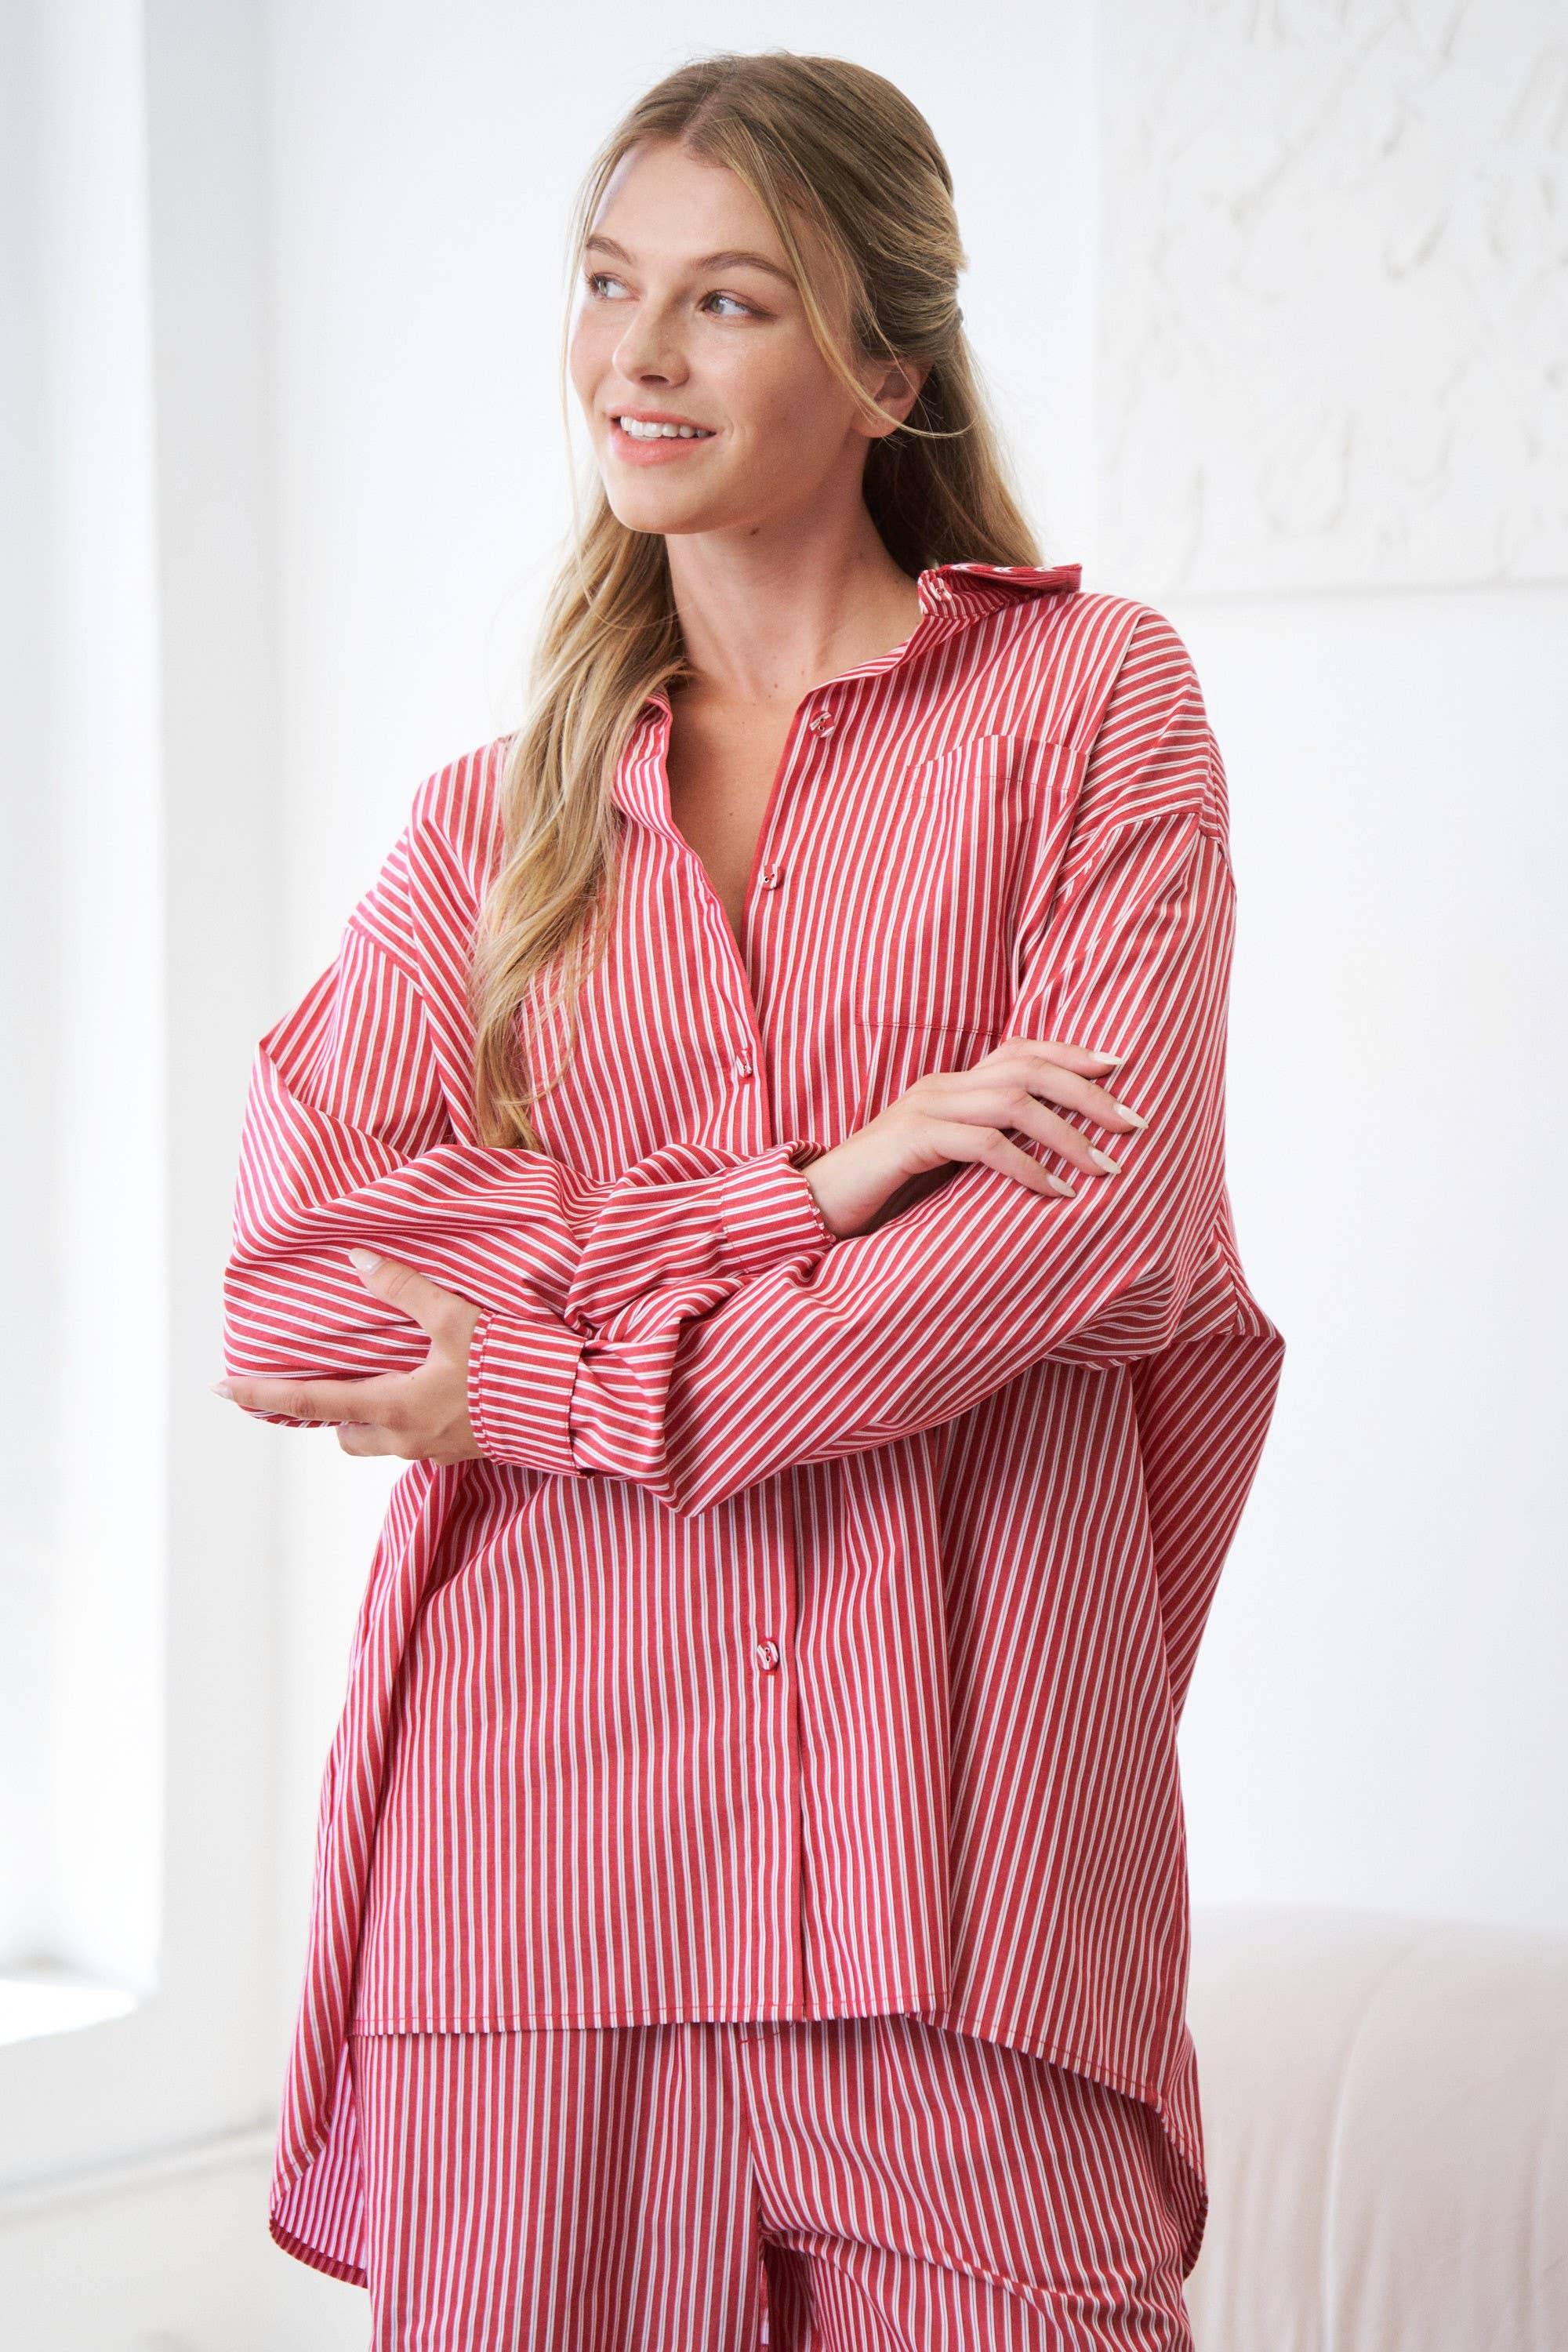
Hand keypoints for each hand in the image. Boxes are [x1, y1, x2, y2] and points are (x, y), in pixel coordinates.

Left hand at [210, 1248, 484, 1460]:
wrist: (566, 1410)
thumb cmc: (510, 1365)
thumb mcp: (456, 1319)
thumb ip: (405, 1290)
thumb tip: (360, 1259)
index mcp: (395, 1406)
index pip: (311, 1404)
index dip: (263, 1395)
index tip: (221, 1390)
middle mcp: (405, 1438)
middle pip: (343, 1433)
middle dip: (330, 1412)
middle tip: (334, 1378)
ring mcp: (432, 1451)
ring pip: (377, 1441)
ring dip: (369, 1418)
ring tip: (387, 1381)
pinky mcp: (459, 1453)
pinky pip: (413, 1440)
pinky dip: (406, 1419)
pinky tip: (432, 1393)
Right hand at [802, 1038, 1147, 1238]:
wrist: (818, 1207)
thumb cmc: (886, 1194)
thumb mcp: (947, 1165)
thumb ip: (987, 1149)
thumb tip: (1050, 1161)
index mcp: (952, 1085)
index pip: (1021, 1050)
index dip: (1073, 1054)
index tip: (1121, 1070)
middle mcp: (941, 1086)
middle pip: (1028, 1067)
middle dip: (1089, 1092)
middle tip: (1134, 1123)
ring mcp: (925, 1109)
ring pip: (1014, 1102)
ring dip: (1069, 1134)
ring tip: (1105, 1166)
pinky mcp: (912, 1139)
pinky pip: (983, 1144)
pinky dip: (1028, 1166)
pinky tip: (1056, 1191)